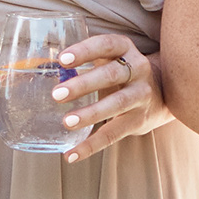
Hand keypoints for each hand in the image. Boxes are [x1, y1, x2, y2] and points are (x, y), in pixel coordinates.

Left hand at [50, 35, 170, 160]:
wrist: (162, 93)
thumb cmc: (121, 73)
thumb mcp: (108, 59)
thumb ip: (82, 62)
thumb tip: (36, 68)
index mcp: (125, 49)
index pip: (106, 45)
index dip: (85, 51)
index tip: (62, 59)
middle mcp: (138, 69)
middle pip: (111, 75)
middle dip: (83, 85)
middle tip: (57, 95)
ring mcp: (141, 95)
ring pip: (117, 104)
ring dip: (90, 114)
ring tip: (66, 122)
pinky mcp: (139, 120)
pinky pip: (114, 134)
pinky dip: (91, 145)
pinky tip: (72, 154)